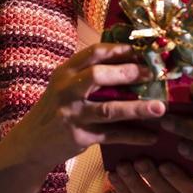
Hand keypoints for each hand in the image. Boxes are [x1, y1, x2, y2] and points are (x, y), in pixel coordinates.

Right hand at [5, 43, 164, 170]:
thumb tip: (130, 63)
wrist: (32, 143)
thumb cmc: (56, 109)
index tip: (143, 50)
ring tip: (160, 108)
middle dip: (127, 73)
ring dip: (137, 108)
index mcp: (65, 72)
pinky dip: (133, 136)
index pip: (93, 53)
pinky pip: (112, 136)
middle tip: (152, 74)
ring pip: (108, 110)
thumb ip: (88, 75)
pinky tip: (152, 136)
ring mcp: (72, 115)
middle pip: (97, 76)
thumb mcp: (64, 86)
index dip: (120, 50)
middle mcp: (66, 91)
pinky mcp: (79, 137)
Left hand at [109, 159, 192, 192]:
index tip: (165, 164)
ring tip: (123, 165)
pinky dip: (122, 188)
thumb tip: (173, 136)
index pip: (192, 189)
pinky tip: (113, 175)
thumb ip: (188, 161)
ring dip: (133, 182)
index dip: (178, 178)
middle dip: (152, 177)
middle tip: (140, 160)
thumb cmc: (187, 183)